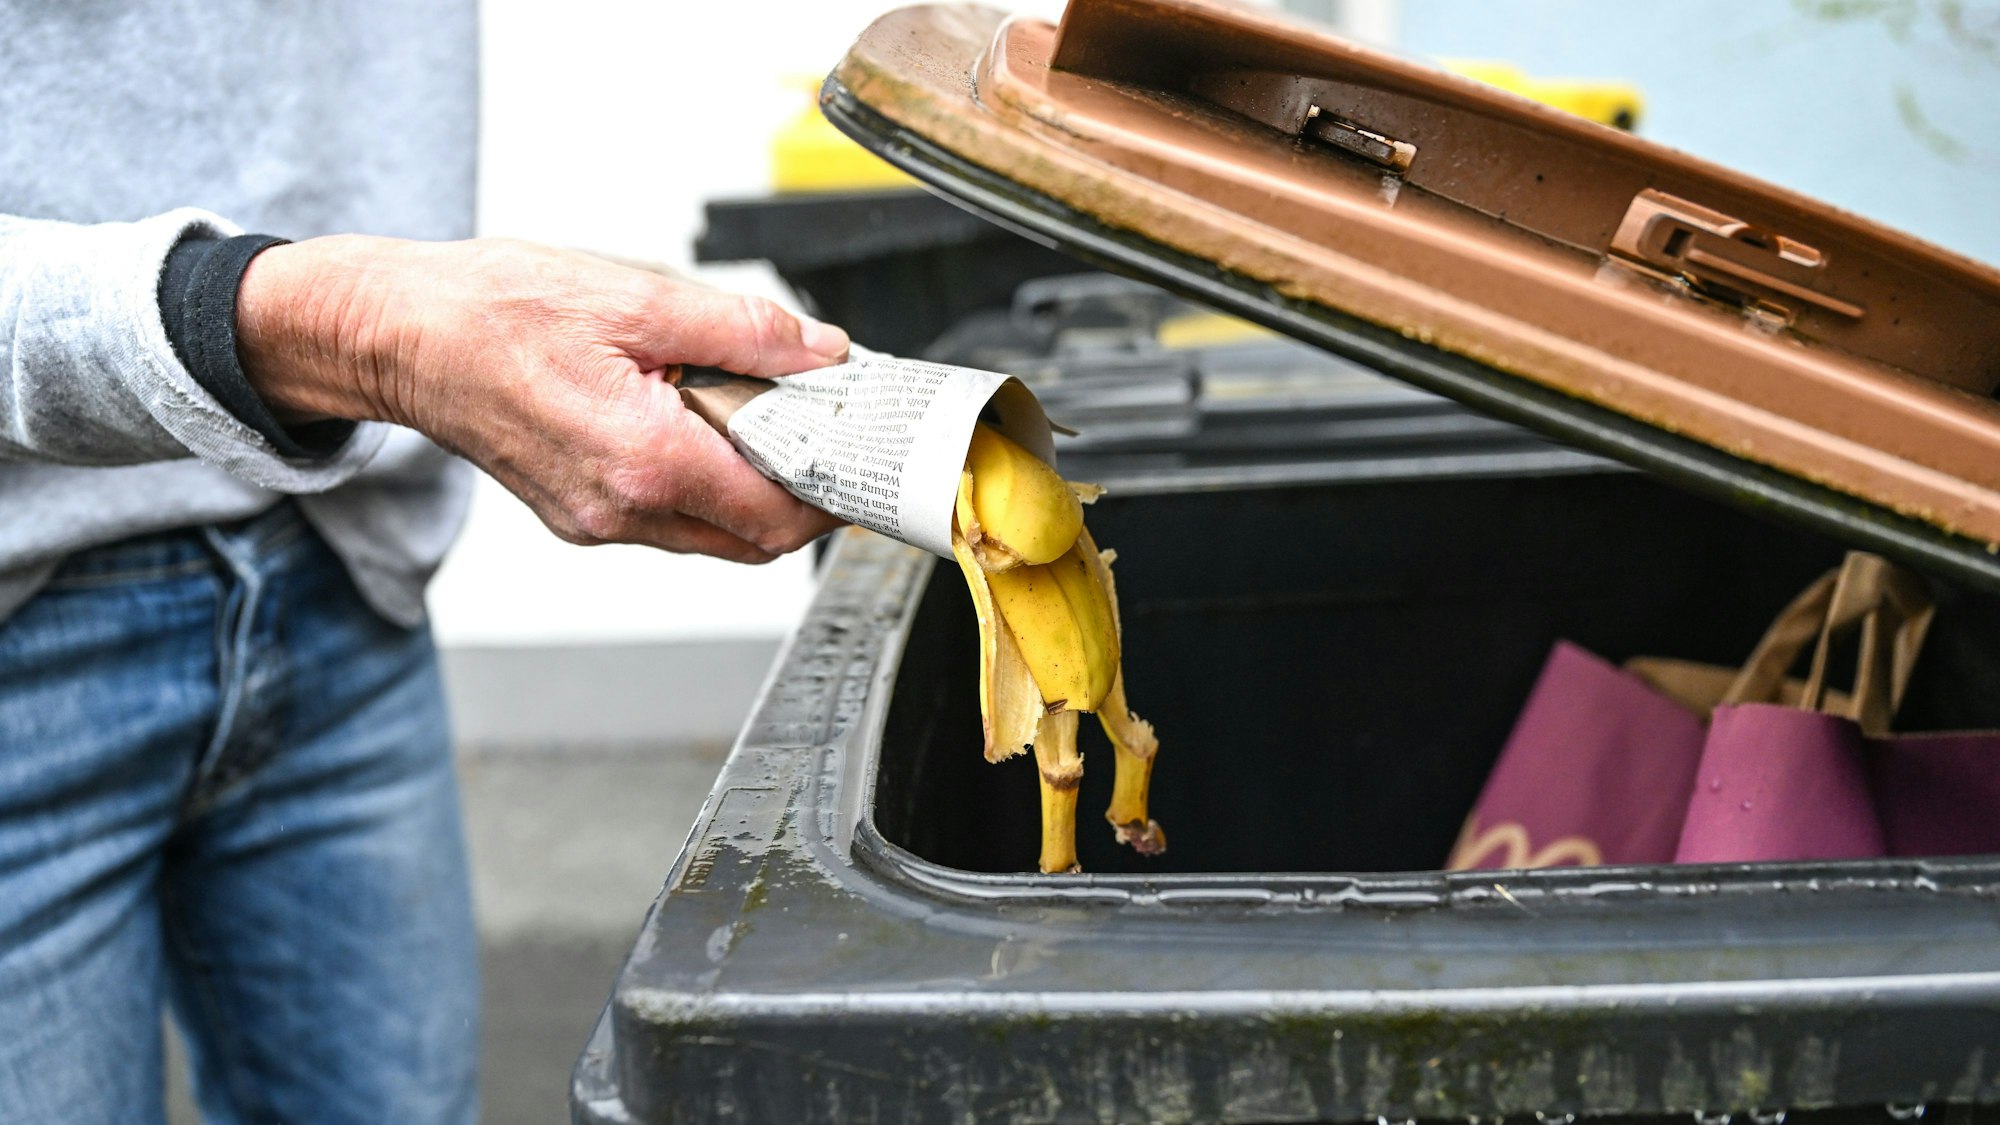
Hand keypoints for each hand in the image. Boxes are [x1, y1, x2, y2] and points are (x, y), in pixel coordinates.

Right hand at [236, 236, 849, 562]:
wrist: (395, 336)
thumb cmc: (490, 310)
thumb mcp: (635, 296)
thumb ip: (742, 330)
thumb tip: (818, 351)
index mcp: (644, 459)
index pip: (779, 510)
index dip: (837, 490)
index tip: (867, 457)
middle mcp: (622, 510)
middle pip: (755, 539)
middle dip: (807, 497)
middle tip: (834, 438)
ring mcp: (597, 522)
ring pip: (714, 535)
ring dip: (757, 492)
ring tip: (775, 424)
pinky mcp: (579, 515)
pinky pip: (670, 521)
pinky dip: (708, 486)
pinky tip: (711, 429)